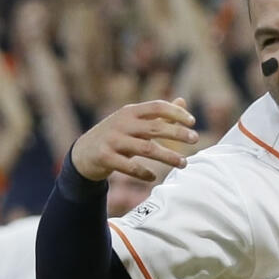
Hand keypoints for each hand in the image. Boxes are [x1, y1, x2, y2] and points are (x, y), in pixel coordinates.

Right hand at [71, 99, 198, 182]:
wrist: (83, 153)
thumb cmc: (115, 136)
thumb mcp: (133, 121)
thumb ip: (157, 114)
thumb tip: (182, 102)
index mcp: (130, 112)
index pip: (156, 106)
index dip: (175, 113)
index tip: (192, 122)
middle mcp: (122, 123)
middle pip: (155, 127)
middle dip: (177, 133)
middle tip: (195, 139)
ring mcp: (113, 140)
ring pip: (146, 149)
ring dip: (168, 156)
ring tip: (184, 164)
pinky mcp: (105, 157)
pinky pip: (130, 166)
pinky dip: (143, 173)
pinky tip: (153, 177)